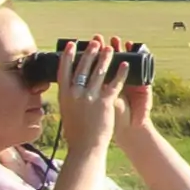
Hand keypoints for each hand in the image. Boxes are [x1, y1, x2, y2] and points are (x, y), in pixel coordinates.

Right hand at [53, 37, 128, 165]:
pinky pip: (115, 83)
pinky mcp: (105, 102)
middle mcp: (76, 93)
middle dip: (90, 52)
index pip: (64, 70)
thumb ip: (69, 98)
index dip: (68, 56)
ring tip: (110, 48)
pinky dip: (121, 73)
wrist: (85, 147)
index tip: (72, 45)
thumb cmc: (76, 132)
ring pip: (99, 72)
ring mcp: (90, 97)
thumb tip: (69, 88)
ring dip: (106, 58)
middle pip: (83, 67)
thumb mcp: (67, 112)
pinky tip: (125, 65)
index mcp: (64, 95)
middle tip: (95, 42)